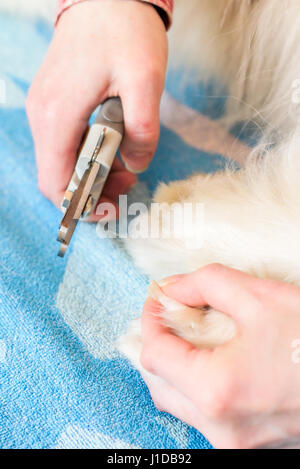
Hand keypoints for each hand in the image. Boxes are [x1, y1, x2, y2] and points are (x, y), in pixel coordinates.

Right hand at [26, 0, 167, 216]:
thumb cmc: (124, 30)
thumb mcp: (145, 81)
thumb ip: (143, 131)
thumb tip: (136, 165)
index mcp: (57, 117)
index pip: (56, 183)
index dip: (82, 205)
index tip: (113, 209)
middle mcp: (43, 117)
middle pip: (57, 178)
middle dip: (92, 191)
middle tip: (128, 182)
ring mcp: (44, 110)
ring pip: (61, 162)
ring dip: (92, 173)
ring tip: (127, 163)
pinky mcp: (54, 103)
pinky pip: (64, 144)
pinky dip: (87, 155)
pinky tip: (112, 145)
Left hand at [140, 264, 299, 448]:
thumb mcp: (262, 297)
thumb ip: (207, 284)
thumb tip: (173, 288)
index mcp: (217, 391)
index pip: (155, 353)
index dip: (151, 319)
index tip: (158, 299)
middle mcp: (221, 427)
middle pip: (159, 382)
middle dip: (157, 343)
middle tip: (171, 314)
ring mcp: (236, 443)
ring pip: (178, 403)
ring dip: (174, 366)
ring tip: (189, 334)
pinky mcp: (250, 445)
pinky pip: (204, 415)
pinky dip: (196, 386)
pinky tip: (213, 361)